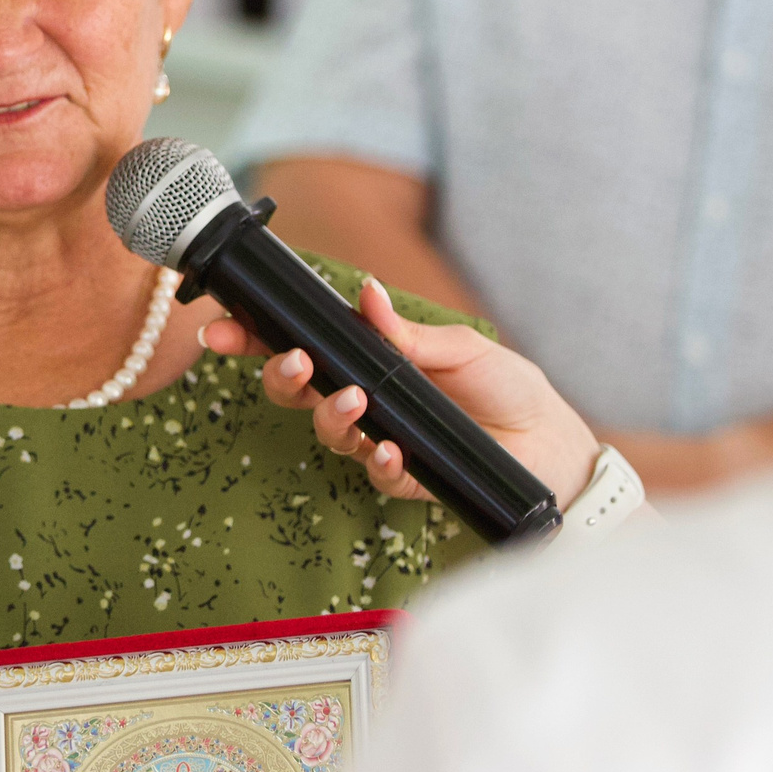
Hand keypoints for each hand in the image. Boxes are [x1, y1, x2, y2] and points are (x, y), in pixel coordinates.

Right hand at [203, 278, 600, 505]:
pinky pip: (376, 473)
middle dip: (281, 377)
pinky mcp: (406, 477)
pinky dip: (381, 460)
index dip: (255, 339)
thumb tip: (366, 294)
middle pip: (295, 392)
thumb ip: (409, 332)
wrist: (551, 441)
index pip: (300, 347)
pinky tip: (392, 449)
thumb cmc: (505, 386)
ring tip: (354, 401)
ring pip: (328, 433)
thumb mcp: (461, 348)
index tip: (221, 328)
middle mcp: (363, 400)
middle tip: (296, 363)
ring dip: (330, 415)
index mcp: (367, 360)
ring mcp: (380, 439)